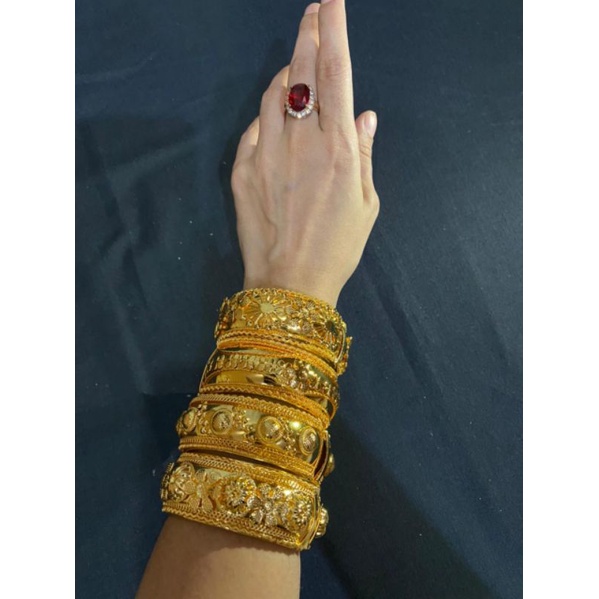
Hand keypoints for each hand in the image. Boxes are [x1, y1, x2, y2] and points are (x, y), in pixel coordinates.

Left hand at [231, 0, 379, 306]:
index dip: (334, 28)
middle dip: (309, 31)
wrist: (289, 283)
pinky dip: (268, 110)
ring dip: (286, 68)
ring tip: (297, 58)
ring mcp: (267, 151)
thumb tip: (365, 115)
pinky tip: (276, 110)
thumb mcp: (366, 203)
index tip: (332, 0)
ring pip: (274, 91)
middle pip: (303, 69)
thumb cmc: (337, 248)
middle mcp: (301, 140)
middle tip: (313, 9)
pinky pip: (256, 124)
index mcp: (339, 147)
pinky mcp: (243, 168)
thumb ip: (364, 153)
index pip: (337, 71)